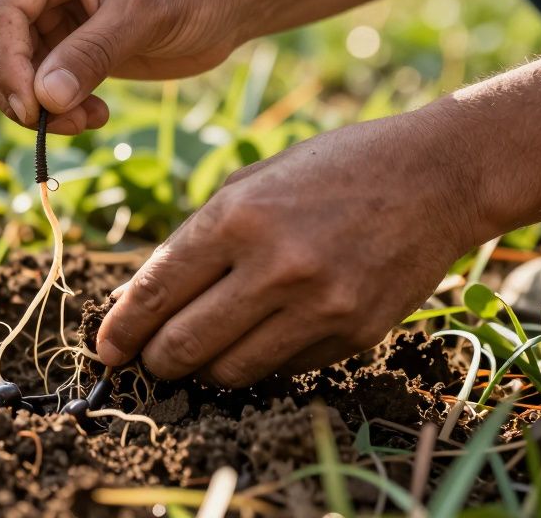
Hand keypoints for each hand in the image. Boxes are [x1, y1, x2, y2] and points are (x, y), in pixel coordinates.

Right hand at [0, 0, 255, 132]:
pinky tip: (96, 114)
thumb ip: (91, 55)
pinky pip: (36, 86)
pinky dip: (56, 110)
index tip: (34, 109)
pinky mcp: (64, 45)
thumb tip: (43, 100)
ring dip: (38, 107)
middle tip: (60, 122)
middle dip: (16, 91)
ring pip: (9, 72)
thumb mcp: (145, 17)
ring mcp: (47, 14)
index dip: (7, 65)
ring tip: (88, 120)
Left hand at [94, 104, 491, 386]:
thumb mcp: (250, 183)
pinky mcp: (354, 334)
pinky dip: (259, 360)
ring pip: (229, 370)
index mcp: (238, 217)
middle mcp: (276, 266)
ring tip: (198, 351)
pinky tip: (259, 335)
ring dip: (203, 368)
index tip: (105, 349)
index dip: (122, 329)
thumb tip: (139, 300)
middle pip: (184, 344)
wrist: (435, 177)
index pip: (158, 291)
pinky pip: (282, 368)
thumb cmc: (330, 170)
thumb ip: (195, 240)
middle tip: (146, 359)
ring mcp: (319, 306)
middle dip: (154, 359)